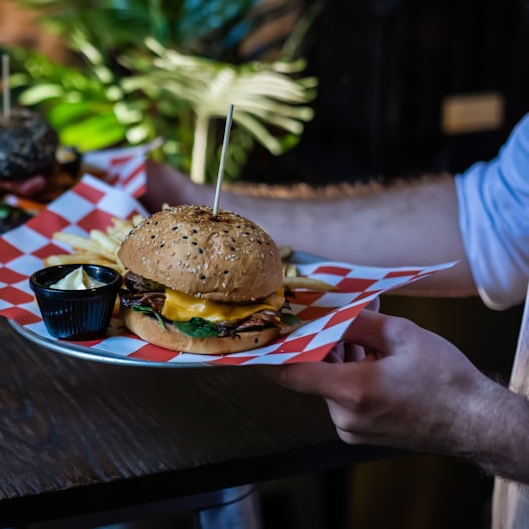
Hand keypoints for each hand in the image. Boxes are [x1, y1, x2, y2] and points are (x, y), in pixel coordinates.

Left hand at [264, 310, 504, 456]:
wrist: (477, 423)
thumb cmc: (446, 380)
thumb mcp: (402, 335)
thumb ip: (356, 320)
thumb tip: (326, 307)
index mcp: (352, 391)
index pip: (289, 372)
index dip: (272, 350)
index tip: (265, 331)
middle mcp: (345, 416)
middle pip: (312, 373)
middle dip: (321, 343)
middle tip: (334, 317)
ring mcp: (351, 429)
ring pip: (328, 384)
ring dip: (338, 359)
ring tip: (365, 339)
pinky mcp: (359, 434)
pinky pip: (341, 398)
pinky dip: (349, 376)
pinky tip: (372, 360)